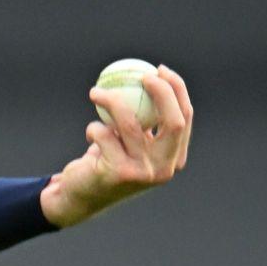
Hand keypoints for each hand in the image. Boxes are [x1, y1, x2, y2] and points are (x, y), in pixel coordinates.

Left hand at [40, 64, 193, 227]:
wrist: (81, 195)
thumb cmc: (108, 160)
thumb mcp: (132, 141)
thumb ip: (145, 120)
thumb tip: (150, 76)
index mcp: (175, 158)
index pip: (185, 117)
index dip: (177, 90)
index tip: (159, 70)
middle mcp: (165, 168)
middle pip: (173, 121)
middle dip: (162, 92)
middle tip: (142, 75)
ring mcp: (143, 172)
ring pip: (130, 124)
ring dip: (111, 101)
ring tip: (95, 93)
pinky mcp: (119, 173)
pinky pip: (104, 135)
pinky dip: (94, 128)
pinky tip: (91, 134)